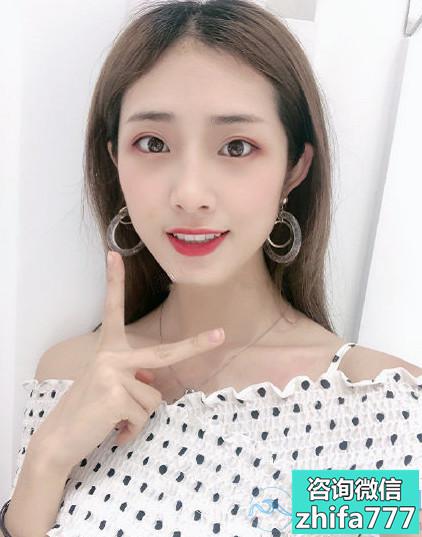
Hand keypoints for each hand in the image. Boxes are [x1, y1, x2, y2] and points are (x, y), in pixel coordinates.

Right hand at [31, 250, 224, 471]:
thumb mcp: (111, 386)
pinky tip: (114, 429)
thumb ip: (134, 377)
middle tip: (221, 335)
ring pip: (154, 400)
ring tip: (115, 419)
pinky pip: (145, 415)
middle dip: (197, 345)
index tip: (113, 255)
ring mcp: (112, 373)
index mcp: (109, 348)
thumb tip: (154, 383)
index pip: (112, 309)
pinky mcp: (115, 395)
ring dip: (139, 417)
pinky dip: (132, 429)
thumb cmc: (88, 410)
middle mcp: (110, 355)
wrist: (59, 438)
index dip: (113, 281)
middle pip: (165, 352)